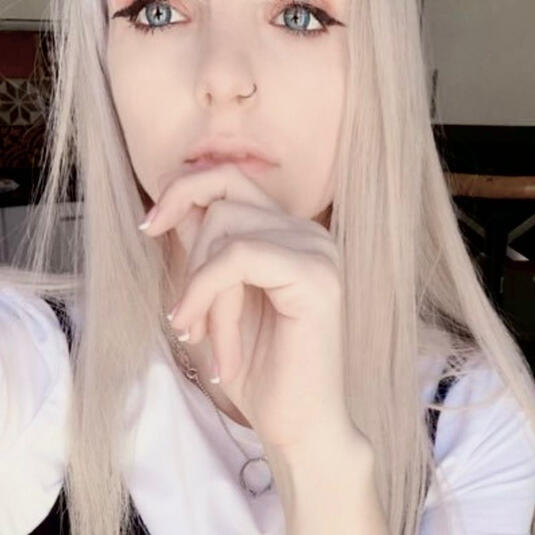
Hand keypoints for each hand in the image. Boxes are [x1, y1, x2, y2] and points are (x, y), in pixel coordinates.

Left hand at [140, 163, 354, 452]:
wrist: (297, 423)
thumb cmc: (257, 366)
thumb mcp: (217, 297)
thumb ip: (204, 248)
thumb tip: (174, 208)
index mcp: (290, 235)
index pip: (232, 179)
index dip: (185, 191)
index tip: (149, 225)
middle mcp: (309, 234)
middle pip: (224, 201)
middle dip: (191, 257)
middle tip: (186, 319)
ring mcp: (317, 252)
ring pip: (227, 231)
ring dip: (200, 289)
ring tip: (199, 336)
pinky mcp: (315, 277)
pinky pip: (239, 257)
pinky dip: (208, 293)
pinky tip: (203, 335)